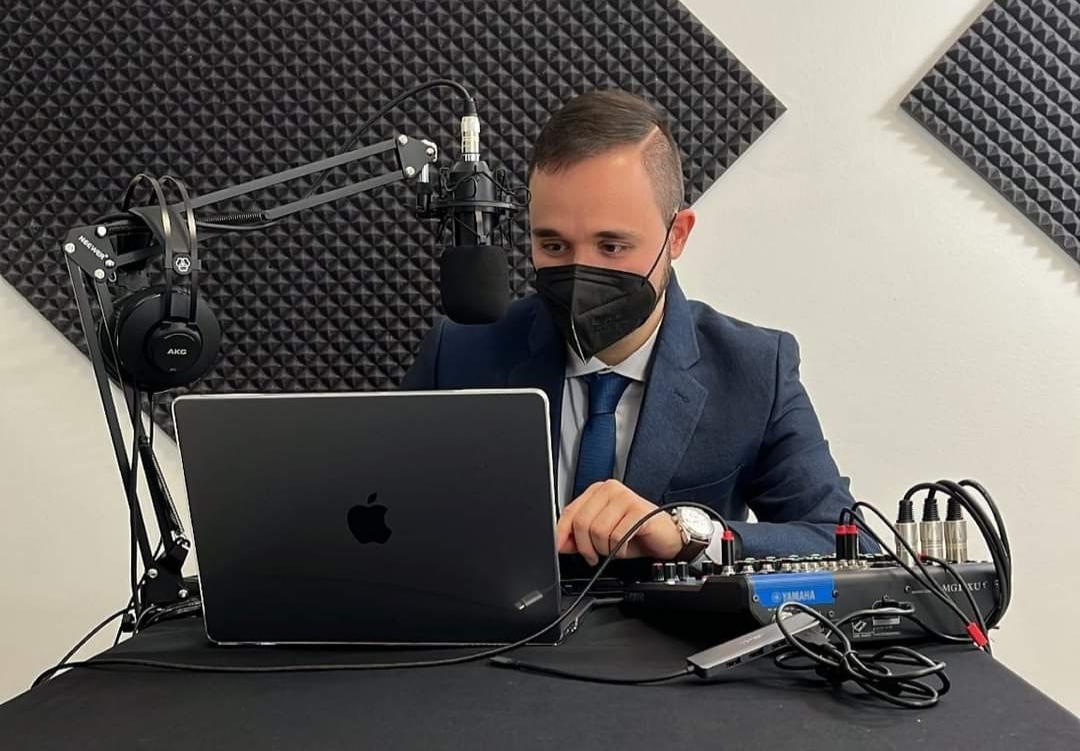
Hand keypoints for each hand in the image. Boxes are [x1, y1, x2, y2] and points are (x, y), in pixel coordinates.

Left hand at [556, 480, 682, 564]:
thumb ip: (580, 536)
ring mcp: (625, 497)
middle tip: (595, 555)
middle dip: (585, 546)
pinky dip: (619, 549)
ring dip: (604, 549)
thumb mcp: (602, 536)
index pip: (569, 512)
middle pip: (581, 522)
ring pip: (598, 531)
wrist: (667, 537)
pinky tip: (626, 547)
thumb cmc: (636, 534)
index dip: (562, 533)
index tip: (562, 548)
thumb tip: (560, 542)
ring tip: (614, 549)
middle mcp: (610, 489)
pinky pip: (617, 536)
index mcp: (597, 492)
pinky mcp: (638, 510)